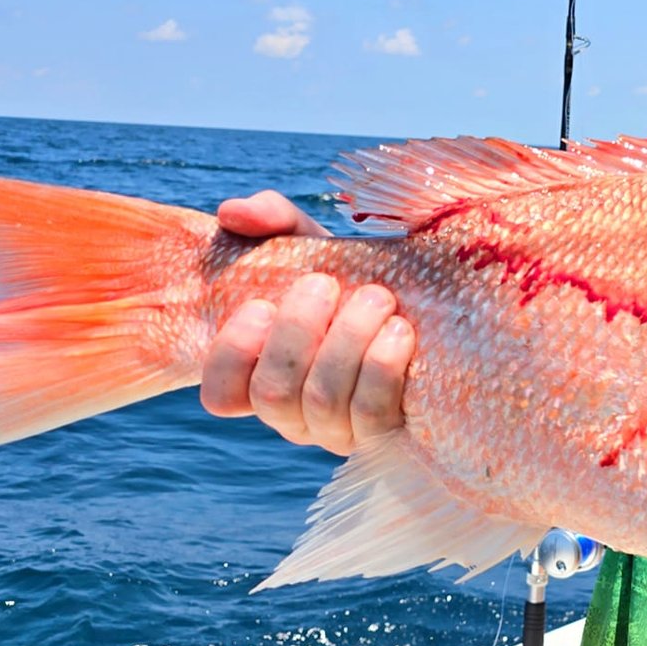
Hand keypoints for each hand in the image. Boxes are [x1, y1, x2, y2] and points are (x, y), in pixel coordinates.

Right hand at [199, 190, 415, 454]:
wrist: (426, 303)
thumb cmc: (350, 277)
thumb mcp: (309, 244)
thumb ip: (270, 220)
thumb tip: (232, 212)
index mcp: (262, 373)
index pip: (220, 395)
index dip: (231, 358)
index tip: (261, 306)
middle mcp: (293, 412)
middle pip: (273, 394)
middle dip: (297, 333)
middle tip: (324, 284)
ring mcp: (336, 430)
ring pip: (322, 402)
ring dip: (346, 343)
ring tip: (375, 297)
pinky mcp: (383, 433)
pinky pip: (372, 412)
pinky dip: (382, 367)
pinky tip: (400, 331)